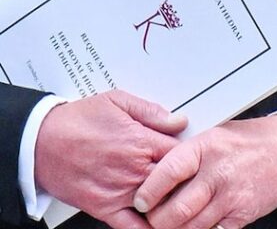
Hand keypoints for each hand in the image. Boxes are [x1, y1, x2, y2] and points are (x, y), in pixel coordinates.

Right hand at [34, 89, 187, 228]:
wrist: (42, 142)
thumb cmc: (78, 120)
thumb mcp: (119, 101)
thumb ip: (152, 112)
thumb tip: (178, 121)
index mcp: (141, 141)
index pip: (181, 151)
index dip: (190, 152)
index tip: (194, 152)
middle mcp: (133, 169)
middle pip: (175, 179)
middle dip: (184, 177)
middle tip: (189, 175)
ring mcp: (119, 192)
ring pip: (158, 202)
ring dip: (169, 199)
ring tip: (177, 194)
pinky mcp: (103, 208)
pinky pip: (131, 226)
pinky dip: (146, 226)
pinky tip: (156, 221)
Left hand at [134, 114, 276, 228]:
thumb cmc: (250, 141)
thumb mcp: (216, 135)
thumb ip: (188, 155)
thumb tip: (155, 176)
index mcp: (208, 145)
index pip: (167, 172)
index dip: (148, 192)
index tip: (141, 201)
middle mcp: (218, 171)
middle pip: (173, 212)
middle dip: (158, 221)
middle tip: (155, 217)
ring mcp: (231, 195)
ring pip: (189, 228)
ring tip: (175, 221)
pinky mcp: (241, 215)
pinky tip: (200, 222)